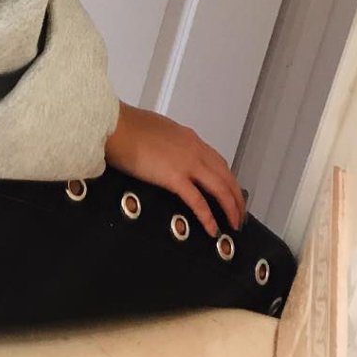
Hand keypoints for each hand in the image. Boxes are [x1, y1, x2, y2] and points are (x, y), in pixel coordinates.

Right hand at [104, 103, 245, 237]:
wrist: (117, 127)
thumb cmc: (129, 128)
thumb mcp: (157, 131)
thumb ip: (168, 143)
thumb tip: (166, 153)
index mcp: (189, 138)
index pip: (218, 161)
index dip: (228, 179)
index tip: (231, 193)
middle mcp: (194, 149)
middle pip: (226, 175)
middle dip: (236, 196)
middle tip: (240, 214)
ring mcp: (187, 163)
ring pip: (219, 187)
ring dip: (230, 207)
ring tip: (234, 224)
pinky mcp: (174, 177)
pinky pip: (197, 201)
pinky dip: (208, 216)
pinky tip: (212, 229)